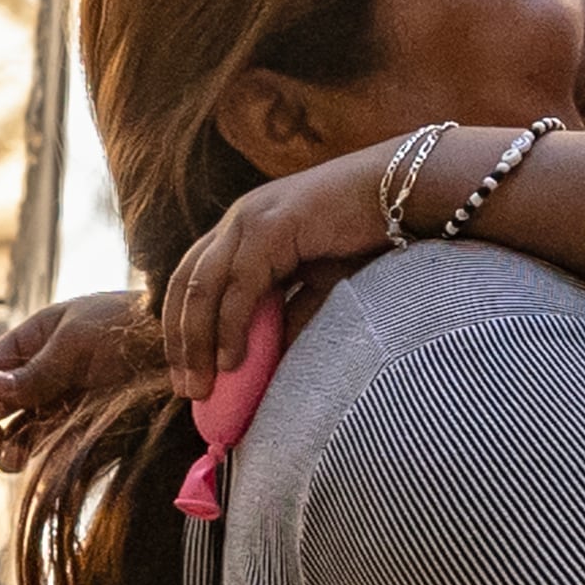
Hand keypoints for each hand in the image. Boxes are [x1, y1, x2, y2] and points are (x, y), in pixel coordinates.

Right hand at [0, 292, 162, 473]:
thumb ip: (33, 373)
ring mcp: (61, 407)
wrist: (184, 348)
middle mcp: (41, 378)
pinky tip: (37, 468)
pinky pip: (52, 453)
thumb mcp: (77, 342)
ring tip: (13, 457)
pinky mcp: (84, 434)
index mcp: (32, 344)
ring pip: (19, 437)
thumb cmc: (130, 328)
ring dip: (8, 451)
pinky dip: (40, 464)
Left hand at [164, 150, 412, 391]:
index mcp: (244, 230)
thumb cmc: (370, 237)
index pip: (192, 281)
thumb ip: (293, 318)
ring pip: (203, 287)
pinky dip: (231, 326)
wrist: (404, 193)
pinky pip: (240, 285)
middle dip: (180, 342)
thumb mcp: (321, 286)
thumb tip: (269, 362)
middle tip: (187, 390)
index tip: (187, 375)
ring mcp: (250, 219)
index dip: (181, 329)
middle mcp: (237, 221)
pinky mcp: (270, 226)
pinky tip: (232, 362)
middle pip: (185, 285)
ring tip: (202, 386)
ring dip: (197, 342)